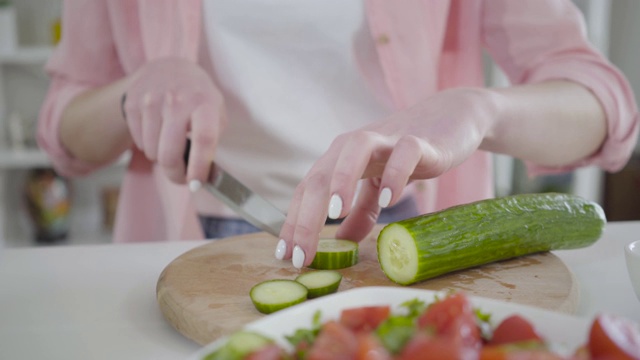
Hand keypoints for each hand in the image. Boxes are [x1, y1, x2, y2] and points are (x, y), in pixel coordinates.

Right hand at [122, 57, 225, 183]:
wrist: (169, 68)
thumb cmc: (198, 97)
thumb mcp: (216, 111)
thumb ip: (214, 141)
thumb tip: (209, 176)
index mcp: (204, 102)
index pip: (204, 139)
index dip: (199, 166)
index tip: (196, 183)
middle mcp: (177, 99)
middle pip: (170, 153)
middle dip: (175, 174)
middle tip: (181, 177)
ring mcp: (151, 100)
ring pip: (152, 152)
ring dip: (161, 157)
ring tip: (170, 144)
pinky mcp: (133, 103)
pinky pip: (139, 143)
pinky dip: (148, 146)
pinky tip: (157, 132)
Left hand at [276, 88, 497, 267]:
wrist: (451, 118)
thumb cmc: (408, 155)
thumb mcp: (379, 186)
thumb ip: (361, 213)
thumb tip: (342, 243)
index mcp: (339, 159)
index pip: (307, 190)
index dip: (293, 223)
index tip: (285, 256)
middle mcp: (354, 146)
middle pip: (321, 176)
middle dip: (307, 217)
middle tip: (302, 253)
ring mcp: (386, 140)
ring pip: (354, 151)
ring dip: (340, 180)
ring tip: (335, 213)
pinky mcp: (419, 140)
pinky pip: (404, 154)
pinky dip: (394, 174)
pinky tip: (389, 199)